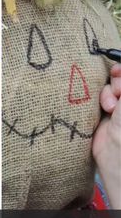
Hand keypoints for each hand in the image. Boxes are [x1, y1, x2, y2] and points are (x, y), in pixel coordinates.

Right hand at [93, 64, 120, 208]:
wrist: (117, 148)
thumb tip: (119, 69)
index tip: (117, 70)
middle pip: (118, 79)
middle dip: (117, 82)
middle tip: (118, 92)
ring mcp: (116, 106)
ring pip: (108, 87)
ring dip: (108, 93)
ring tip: (110, 107)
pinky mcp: (102, 112)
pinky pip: (98, 97)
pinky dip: (101, 99)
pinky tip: (105, 109)